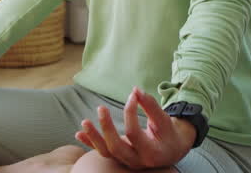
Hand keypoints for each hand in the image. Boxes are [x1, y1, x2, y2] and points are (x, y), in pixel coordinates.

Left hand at [75, 86, 193, 168]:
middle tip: (101, 108)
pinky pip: (102, 152)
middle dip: (106, 128)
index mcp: (151, 152)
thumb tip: (135, 90)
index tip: (132, 95)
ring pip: (106, 153)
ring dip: (94, 138)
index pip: (134, 133)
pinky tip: (78, 133)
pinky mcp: (119, 158)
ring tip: (84, 122)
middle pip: (116, 147)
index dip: (130, 113)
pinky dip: (90, 143)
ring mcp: (127, 161)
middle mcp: (137, 160)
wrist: (171, 150)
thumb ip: (150, 105)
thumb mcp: (163, 119)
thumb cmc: (168, 133)